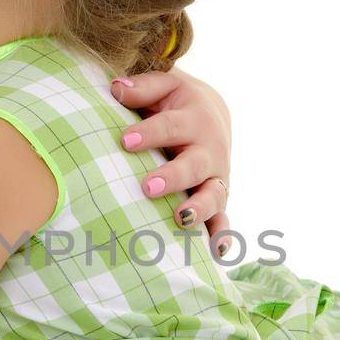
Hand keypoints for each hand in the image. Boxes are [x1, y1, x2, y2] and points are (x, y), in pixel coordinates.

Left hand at [110, 66, 233, 257]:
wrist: (213, 116)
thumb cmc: (175, 102)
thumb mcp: (165, 86)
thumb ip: (142, 88)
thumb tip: (115, 89)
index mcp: (194, 119)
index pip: (170, 126)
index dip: (149, 133)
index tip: (125, 141)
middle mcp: (209, 150)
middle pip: (193, 165)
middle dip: (173, 177)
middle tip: (147, 187)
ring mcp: (216, 177)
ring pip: (213, 195)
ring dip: (200, 208)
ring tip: (181, 219)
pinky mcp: (218, 197)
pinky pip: (223, 219)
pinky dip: (222, 235)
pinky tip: (216, 254)